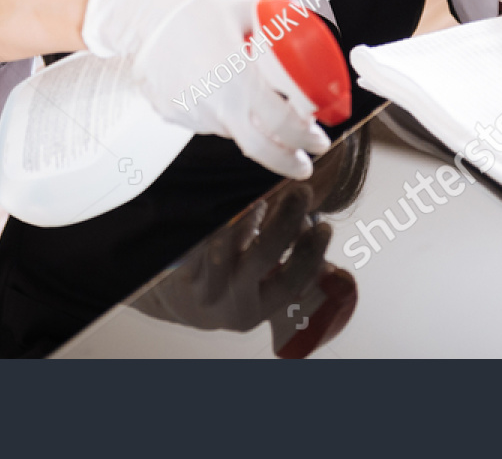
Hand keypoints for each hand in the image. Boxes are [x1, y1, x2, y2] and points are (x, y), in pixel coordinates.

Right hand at [82, 0, 329, 177]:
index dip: (306, 137)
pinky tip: (217, 88)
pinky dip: (222, 113)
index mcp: (236, 76)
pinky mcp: (172, 114)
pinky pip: (206, 121)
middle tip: (303, 161)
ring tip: (251, 99)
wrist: (139, 9)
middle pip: (259, 148)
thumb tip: (309, 44)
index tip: (318, 138)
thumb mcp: (245, 7)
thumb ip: (278, 28)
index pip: (282, 122)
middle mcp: (212, 102)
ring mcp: (189, 112)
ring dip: (251, 126)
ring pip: (232, 131)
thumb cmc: (193, 4)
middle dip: (287, 160)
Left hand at [133, 183, 330, 332]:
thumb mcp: (261, 288)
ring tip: (264, 190)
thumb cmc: (232, 284)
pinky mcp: (175, 262)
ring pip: (229, 237)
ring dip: (250, 209)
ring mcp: (200, 281)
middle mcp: (227, 300)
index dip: (310, 254)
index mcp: (255, 311)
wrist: (178, 299)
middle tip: (301, 191)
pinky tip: (229, 192)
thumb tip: (322, 226)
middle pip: (261, 257)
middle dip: (285, 221)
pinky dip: (217, 208)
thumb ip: (291, 264)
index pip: (289, 283)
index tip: (326, 227)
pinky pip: (199, 231)